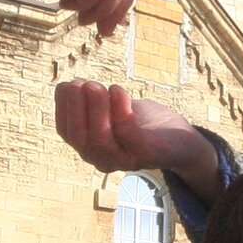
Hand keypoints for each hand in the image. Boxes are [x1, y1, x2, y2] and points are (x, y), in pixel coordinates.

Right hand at [54, 80, 221, 202]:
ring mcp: (122, 159)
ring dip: (95, 109)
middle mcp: (101, 158)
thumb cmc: (143, 121)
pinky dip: (120, 110)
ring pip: (100, 140)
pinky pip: (127, 134)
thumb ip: (94, 100)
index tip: (67, 83)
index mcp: (90, 146)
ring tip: (95, 85)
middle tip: (78, 83)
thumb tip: (72, 84)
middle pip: (79, 138)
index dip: (62, 107)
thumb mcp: (113, 108)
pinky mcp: (144, 154)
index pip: (66, 131)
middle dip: (75, 108)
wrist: (180, 138)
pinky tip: (118, 89)